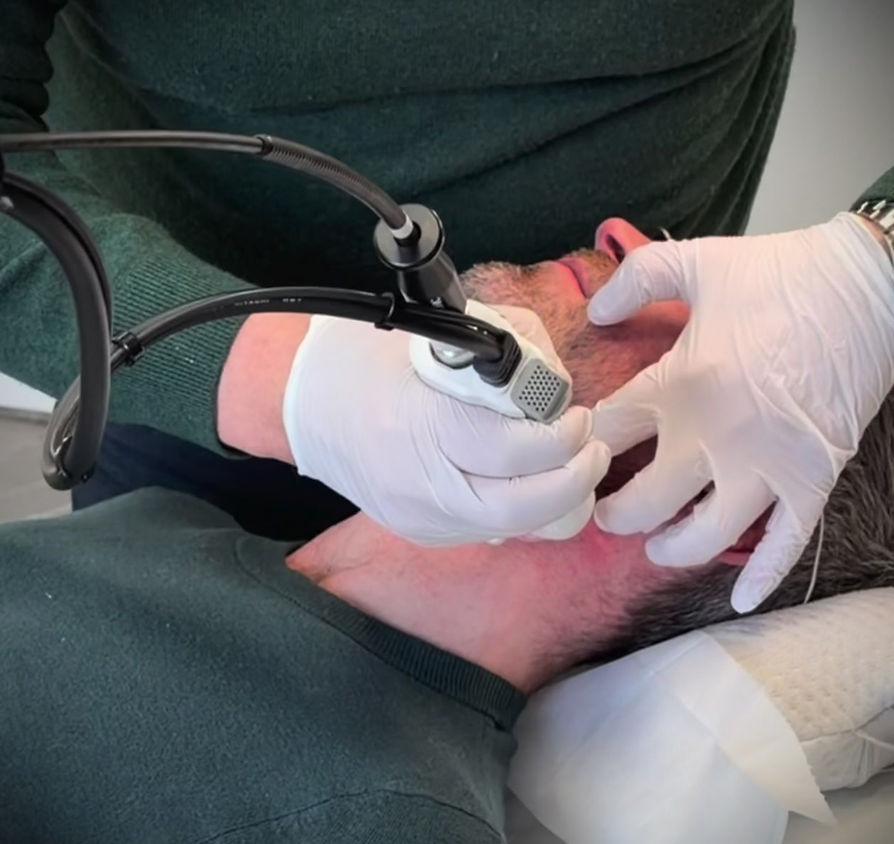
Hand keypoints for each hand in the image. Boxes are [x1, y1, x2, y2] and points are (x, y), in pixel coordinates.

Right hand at [282, 305, 609, 544]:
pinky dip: (523, 510)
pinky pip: (491, 531)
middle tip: (593, 450)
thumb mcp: (444, 334)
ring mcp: (419, 518)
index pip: (515, 451)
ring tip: (572, 468)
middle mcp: (420, 485)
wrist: (304, 402)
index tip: (578, 415)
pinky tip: (531, 483)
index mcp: (422, 426)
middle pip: (523, 508)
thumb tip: (556, 389)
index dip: (562, 436)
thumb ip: (511, 353)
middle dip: (574, 481)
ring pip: (513, 530)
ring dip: (557, 502)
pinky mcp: (421, 531)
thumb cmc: (368, 357)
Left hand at [588, 213, 893, 611]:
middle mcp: (714, 436)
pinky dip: (762, 578)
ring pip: (706, 536)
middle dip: (615, 515)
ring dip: (672, 549)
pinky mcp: (813, 481)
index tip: (575, 458)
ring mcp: (766, 466)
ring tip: (656, 546)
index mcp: (677, 384)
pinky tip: (738, 599)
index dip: (581, 450)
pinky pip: (785, 545)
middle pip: (644, 502)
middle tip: (606, 512)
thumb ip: (635, 279)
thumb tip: (593, 311)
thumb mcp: (696, 260)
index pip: (607, 436)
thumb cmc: (779, 274)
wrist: (869, 285)